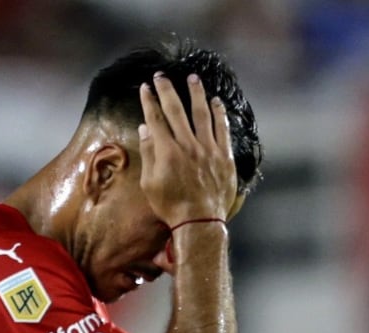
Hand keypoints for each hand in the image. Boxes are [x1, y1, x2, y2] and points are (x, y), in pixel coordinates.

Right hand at [137, 73, 237, 227]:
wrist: (199, 220)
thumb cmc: (170, 206)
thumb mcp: (150, 183)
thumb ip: (149, 154)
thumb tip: (145, 129)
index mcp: (167, 151)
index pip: (156, 119)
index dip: (150, 101)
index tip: (146, 87)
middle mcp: (188, 145)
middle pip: (176, 111)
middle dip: (167, 91)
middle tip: (162, 76)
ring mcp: (208, 148)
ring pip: (202, 114)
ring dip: (196, 94)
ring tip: (193, 78)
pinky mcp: (223, 155)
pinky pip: (223, 129)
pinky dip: (220, 113)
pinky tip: (216, 101)